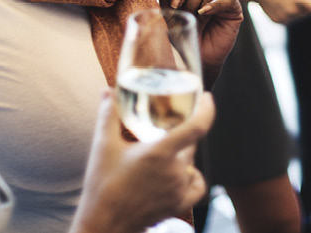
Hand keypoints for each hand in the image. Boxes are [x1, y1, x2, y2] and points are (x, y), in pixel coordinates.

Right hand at [71, 89, 212, 232]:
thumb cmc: (102, 186)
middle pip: (190, 144)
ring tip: (164, 152)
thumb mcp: (103, 146)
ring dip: (182, 155)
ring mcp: (178, 190)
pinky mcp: (177, 206)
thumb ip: (107, 115)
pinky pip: (196, 187)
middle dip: (180, 134)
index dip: (207, 109)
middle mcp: (174, 171)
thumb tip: (107, 91)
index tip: (206, 98)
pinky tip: (183, 174)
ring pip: (191, 164)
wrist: (103, 224)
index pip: (197, 127)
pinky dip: (193, 178)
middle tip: (166, 128)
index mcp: (160, 153)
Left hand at [159, 0, 242, 88]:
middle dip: (188, 0)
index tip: (174, 6)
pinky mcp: (233, 9)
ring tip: (198, 21)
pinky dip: (215, 4)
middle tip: (186, 15)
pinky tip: (205, 13)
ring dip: (199, 6)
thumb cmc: (183, 36)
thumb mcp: (170, 14)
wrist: (197, 58)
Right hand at [254, 0, 310, 24]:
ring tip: (284, 0)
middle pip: (307, 13)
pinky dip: (287, 14)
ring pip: (298, 17)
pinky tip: (279, 6)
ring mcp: (285, 17)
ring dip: (295, 11)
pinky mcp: (279, 22)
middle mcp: (293, 10)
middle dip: (304, 6)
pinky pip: (289, 20)